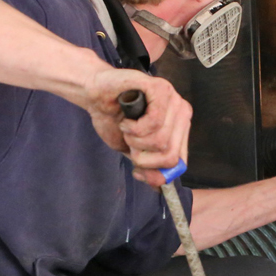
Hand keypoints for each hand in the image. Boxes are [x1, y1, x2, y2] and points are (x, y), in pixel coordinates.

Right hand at [83, 70, 191, 186]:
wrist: (94, 95)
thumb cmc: (114, 119)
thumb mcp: (133, 150)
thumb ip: (148, 167)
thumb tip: (158, 186)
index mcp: (179, 127)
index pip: (180, 161)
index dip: (157, 172)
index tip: (137, 170)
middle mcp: (181, 112)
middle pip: (170, 155)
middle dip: (142, 156)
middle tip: (129, 141)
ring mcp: (173, 99)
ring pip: (161, 141)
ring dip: (135, 140)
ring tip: (127, 127)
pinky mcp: (160, 89)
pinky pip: (154, 122)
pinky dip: (134, 128)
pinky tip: (126, 120)